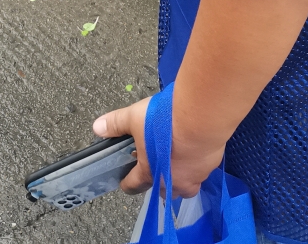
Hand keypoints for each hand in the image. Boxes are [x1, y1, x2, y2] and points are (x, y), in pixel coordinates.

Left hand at [93, 97, 215, 199]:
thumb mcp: (134, 117)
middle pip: (162, 191)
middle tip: (155, 166)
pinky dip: (197, 163)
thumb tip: (97, 127)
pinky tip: (195, 148)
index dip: (127, 183)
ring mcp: (193, 176)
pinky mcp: (210, 166)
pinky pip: (202, 171)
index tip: (125, 181)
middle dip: (158, 182)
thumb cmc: (164, 121)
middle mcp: (171, 181)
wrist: (200, 119)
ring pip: (185, 186)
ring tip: (178, 161)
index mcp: (150, 172)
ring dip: (179, 177)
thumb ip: (116, 123)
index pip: (134, 185)